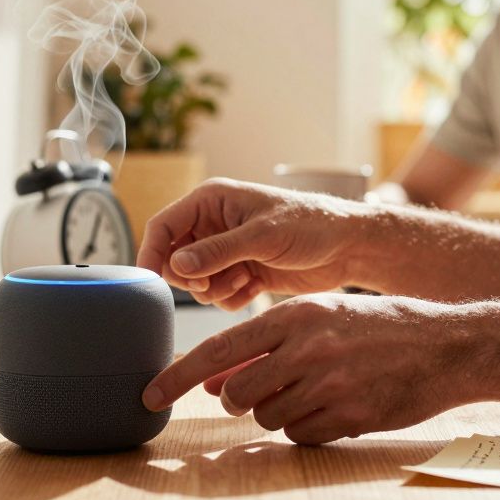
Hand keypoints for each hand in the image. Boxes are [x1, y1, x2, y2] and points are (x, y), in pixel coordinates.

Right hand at [138, 177, 367, 308]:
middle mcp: (214, 225)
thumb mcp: (263, 236)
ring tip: (244, 279)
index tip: (152, 280)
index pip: (163, 226)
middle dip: (192, 277)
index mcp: (211, 201)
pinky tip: (254, 287)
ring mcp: (227, 251)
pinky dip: (231, 298)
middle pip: (174, 260)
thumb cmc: (312, 225)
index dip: (152, 253)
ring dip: (214, 289)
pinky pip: (216, 296)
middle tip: (215, 280)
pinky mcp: (241, 273)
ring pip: (195, 282)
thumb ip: (218, 251)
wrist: (348, 247)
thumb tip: (176, 265)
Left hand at [141, 293, 481, 443]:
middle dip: (239, 399)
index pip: (219, 349)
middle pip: (237, 394)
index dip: (177, 376)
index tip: (149, 395)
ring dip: (278, 411)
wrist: (447, 346)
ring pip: (268, 417)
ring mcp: (330, 386)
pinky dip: (308, 428)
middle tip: (261, 390)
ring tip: (315, 389)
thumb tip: (209, 379)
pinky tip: (335, 405)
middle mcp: (309, 348)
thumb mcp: (321, 317)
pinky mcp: (349, 418)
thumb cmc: (381, 326)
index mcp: (297, 314)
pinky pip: (301, 436)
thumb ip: (265, 345)